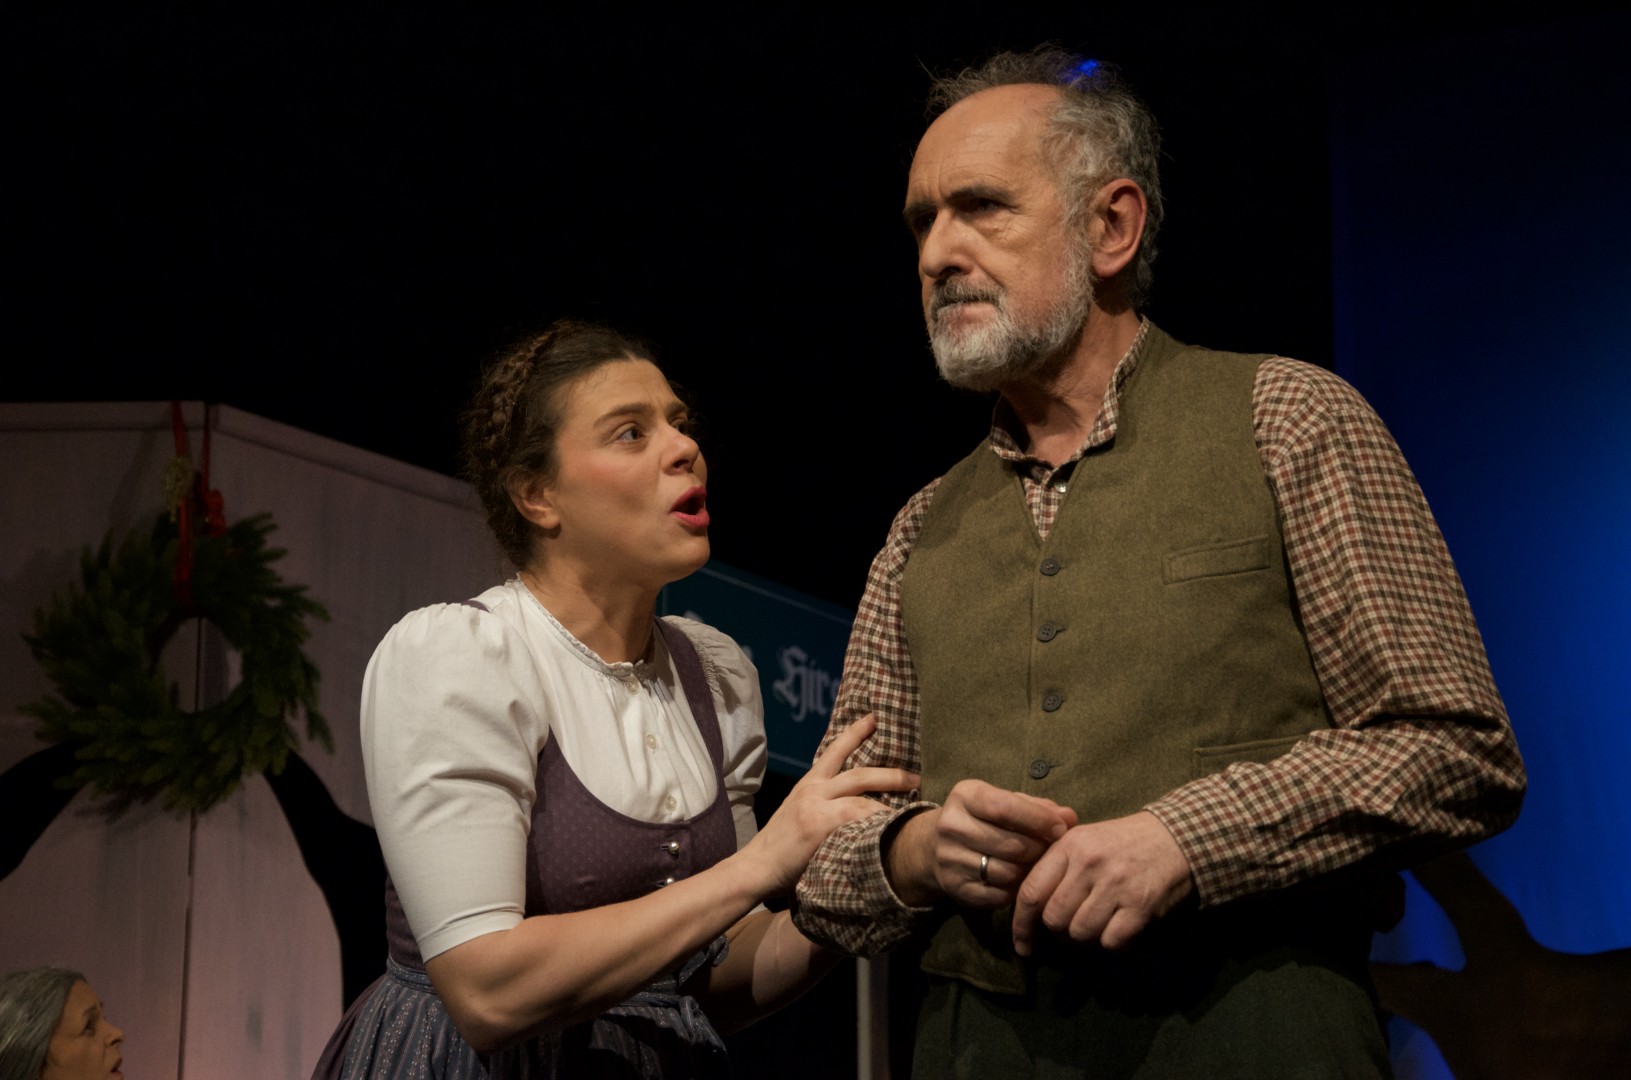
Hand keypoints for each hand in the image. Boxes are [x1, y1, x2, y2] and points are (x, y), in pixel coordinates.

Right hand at [744, 714, 917, 896]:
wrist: (755, 868)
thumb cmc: (780, 849)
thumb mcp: (798, 815)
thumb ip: (822, 805)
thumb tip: (854, 807)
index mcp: (808, 785)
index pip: (834, 750)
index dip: (855, 732)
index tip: (874, 717)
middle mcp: (812, 789)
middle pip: (859, 773)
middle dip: (891, 774)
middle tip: (916, 776)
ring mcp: (815, 805)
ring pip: (862, 797)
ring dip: (890, 805)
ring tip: (913, 812)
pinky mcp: (819, 823)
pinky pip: (856, 818)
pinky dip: (876, 823)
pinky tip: (891, 830)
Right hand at [887, 779, 1075, 906]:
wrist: (934, 846)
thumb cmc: (982, 818)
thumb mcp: (1004, 802)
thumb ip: (1038, 808)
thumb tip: (1070, 818)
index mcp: (965, 796)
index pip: (1004, 808)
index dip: (1038, 820)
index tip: (1061, 829)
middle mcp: (951, 826)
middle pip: (1010, 844)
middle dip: (1038, 850)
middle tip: (1052, 852)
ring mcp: (949, 859)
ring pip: (1006, 873)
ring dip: (1028, 872)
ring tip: (1036, 866)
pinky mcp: (954, 887)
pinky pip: (998, 895)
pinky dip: (1015, 890)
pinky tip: (1019, 881)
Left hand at [1011, 811, 1193, 954]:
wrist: (1177, 837)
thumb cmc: (1123, 843)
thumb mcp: (1084, 839)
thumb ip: (1054, 866)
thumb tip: (1025, 909)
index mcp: (1069, 845)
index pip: (1031, 892)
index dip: (1021, 925)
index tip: (1023, 945)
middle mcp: (1089, 864)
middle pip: (1054, 919)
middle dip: (1059, 932)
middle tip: (1072, 926)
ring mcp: (1116, 884)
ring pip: (1080, 934)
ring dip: (1087, 938)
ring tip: (1099, 923)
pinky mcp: (1141, 906)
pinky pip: (1111, 942)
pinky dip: (1113, 942)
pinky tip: (1120, 927)